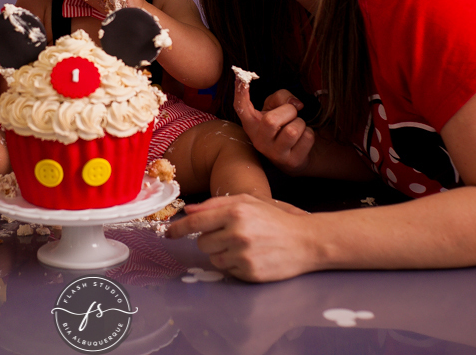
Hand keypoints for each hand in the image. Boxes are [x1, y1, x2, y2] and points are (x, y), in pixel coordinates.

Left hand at [166, 194, 312, 281]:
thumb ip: (215, 204)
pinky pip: (227, 270)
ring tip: (244, 246)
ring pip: (213, 258)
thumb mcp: (248, 202)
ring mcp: (244, 255)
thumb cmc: (274, 219)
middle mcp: (238, 234)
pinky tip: (251, 256)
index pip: (196, 223)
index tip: (169, 234)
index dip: (178, 229)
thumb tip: (188, 211)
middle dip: (210, 240)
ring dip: (222, 253)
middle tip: (230, 235)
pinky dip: (234, 265)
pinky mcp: (250, 273)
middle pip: (202, 243)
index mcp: (236, 212)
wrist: (306, 241)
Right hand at [235, 84, 312, 173]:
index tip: (242, 77)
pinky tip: (303, 140)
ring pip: (292, 130)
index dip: (240, 92)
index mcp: (252, 125)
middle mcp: (259, 141)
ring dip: (300, 124)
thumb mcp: (277, 109)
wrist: (295, 155)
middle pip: (271, 121)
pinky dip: (309, 134)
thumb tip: (296, 104)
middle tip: (292, 115)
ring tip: (297, 128)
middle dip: (288, 112)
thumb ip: (282, 97)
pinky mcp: (292, 162)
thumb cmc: (283, 127)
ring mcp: (275, 154)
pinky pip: (307, 138)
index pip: (241, 108)